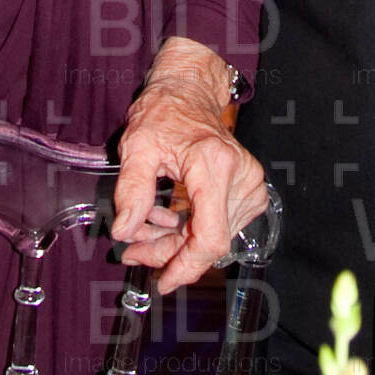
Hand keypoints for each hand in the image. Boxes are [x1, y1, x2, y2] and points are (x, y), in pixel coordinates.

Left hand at [111, 37, 267, 296]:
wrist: (189, 92)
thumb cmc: (163, 114)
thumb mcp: (137, 146)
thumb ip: (132, 189)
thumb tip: (123, 231)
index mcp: (213, 165)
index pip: (210, 237)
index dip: (186, 267)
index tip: (162, 281)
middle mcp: (241, 176)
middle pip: (208, 242)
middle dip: (169, 254)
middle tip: (134, 253)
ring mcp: (250, 184)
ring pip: (213, 238)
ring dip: (176, 242)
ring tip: (144, 230)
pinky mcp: (250, 190)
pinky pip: (221, 226)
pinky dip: (191, 230)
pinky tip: (166, 219)